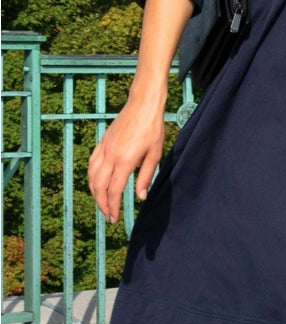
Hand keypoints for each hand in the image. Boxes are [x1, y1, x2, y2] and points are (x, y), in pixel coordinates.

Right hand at [88, 95, 165, 222]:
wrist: (143, 104)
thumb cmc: (153, 129)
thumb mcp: (155, 155)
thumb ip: (146, 177)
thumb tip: (140, 197)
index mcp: (125, 161)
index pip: (114, 190)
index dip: (113, 207)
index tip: (114, 218)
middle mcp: (110, 156)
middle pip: (99, 186)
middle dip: (102, 204)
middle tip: (108, 215)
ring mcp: (104, 148)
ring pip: (92, 176)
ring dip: (95, 192)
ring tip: (102, 202)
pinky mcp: (102, 142)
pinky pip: (92, 163)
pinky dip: (92, 176)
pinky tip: (97, 182)